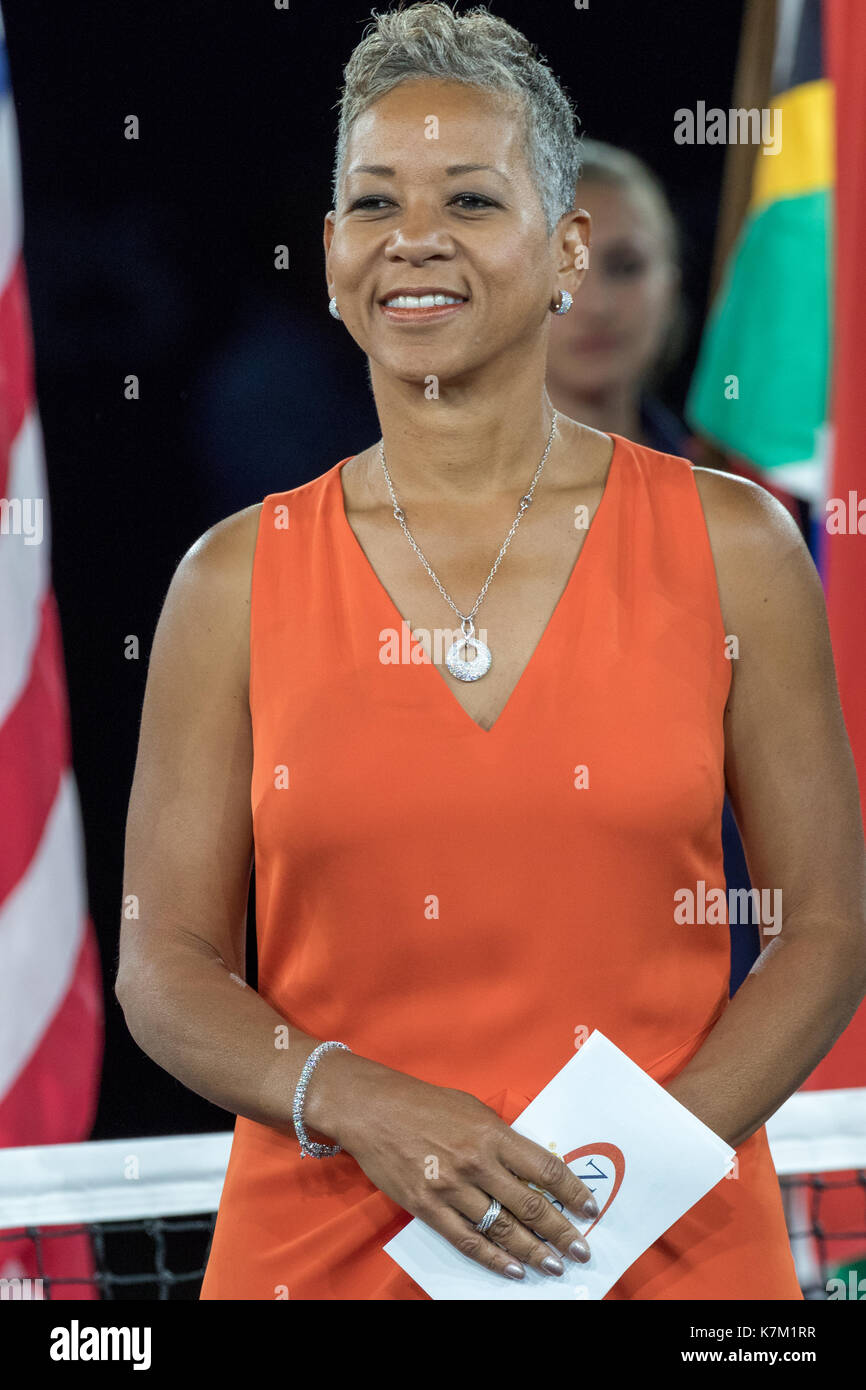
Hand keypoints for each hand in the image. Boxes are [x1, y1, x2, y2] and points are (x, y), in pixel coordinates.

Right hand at [322, 1055, 596, 1280]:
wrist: (374, 1109)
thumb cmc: (426, 1104)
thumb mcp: (473, 1109)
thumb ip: (502, 1139)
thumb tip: (533, 1167)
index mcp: (493, 1134)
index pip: (545, 1168)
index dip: (572, 1192)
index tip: (589, 1208)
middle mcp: (476, 1162)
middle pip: (529, 1205)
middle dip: (560, 1231)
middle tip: (581, 1250)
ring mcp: (451, 1188)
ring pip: (502, 1228)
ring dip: (533, 1252)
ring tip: (554, 1266)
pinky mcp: (427, 1207)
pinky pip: (467, 1240)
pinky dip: (493, 1259)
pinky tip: (514, 1270)